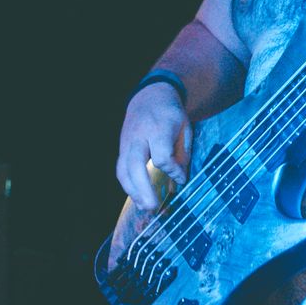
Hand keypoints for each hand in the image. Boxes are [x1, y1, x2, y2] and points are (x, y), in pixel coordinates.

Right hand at [116, 82, 191, 210]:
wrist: (149, 96)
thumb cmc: (170, 114)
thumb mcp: (185, 127)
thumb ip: (182, 153)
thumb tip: (179, 179)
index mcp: (158, 128)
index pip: (162, 156)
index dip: (172, 171)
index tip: (181, 178)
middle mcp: (139, 136)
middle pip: (135, 164)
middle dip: (143, 188)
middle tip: (153, 206)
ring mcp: (127, 143)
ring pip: (123, 170)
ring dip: (133, 192)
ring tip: (145, 207)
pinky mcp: (121, 149)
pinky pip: (121, 170)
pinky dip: (128, 186)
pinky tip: (137, 198)